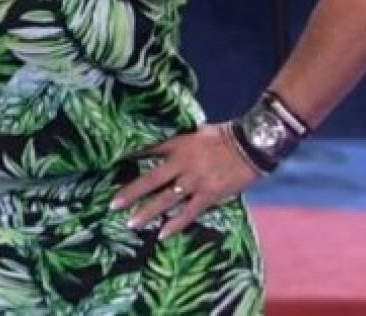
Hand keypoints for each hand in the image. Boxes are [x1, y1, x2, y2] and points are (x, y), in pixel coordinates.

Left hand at [110, 123, 261, 238]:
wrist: (252, 144)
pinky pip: (189, 213)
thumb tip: (170, 142)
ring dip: (147, 212)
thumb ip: (183, 139)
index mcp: (178, 145)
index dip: (132, 157)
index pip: (149, 150)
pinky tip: (162, 234)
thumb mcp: (200, 130)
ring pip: (166, 199)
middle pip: (151, 179)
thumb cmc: (227, 134)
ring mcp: (194, 181)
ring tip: (131, 223)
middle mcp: (182, 164)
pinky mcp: (209, 195)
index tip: (115, 165)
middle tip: (113, 204)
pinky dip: (175, 224)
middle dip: (131, 192)